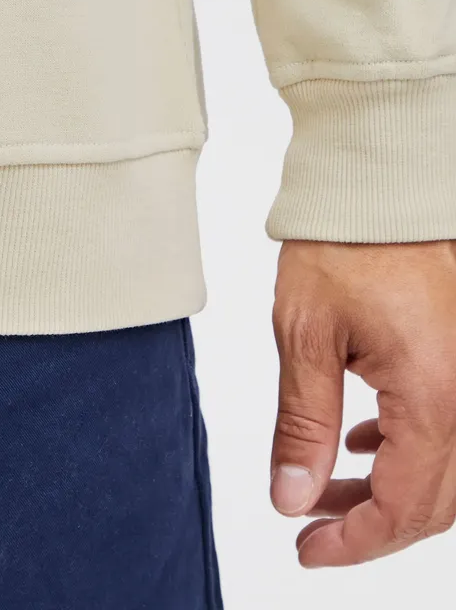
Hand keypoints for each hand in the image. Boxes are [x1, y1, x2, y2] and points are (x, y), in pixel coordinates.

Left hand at [269, 238, 455, 566]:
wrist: (383, 183)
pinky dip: (404, 447)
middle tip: (312, 529)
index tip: (307, 549)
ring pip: (442, 466)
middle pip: (433, 499)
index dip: (355, 541)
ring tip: (328, 489)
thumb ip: (303, 424)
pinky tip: (362, 441)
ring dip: (389, 488)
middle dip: (370, 524)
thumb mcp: (307, 335)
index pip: (403, 507)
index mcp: (430, 395)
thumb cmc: (346, 242)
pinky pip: (444, 424)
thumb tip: (292, 495)